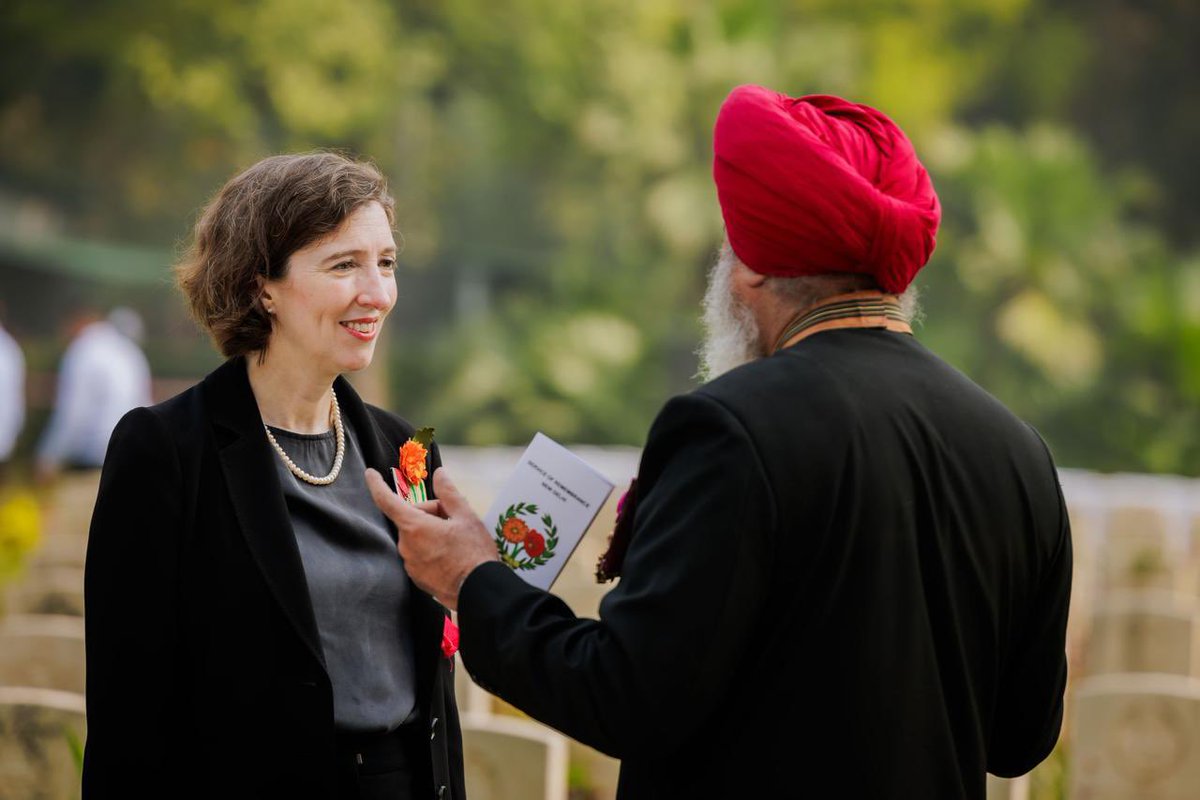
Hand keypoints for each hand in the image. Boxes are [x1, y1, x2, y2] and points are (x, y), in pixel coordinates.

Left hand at [366, 466, 497, 609]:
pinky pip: (420, 554)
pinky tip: (452, 556)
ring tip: (457, 541)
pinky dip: (432, 550)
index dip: (377, 485)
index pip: (387, 501)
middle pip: (412, 518)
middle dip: (431, 514)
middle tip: (455, 520)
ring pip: (417, 537)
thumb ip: (448, 492)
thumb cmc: (474, 552)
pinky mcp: (417, 578)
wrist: (480, 591)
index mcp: (414, 527)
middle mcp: (406, 546)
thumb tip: (439, 474)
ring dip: (432, 532)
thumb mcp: (466, 516)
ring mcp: (410, 564)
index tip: (370, 474)